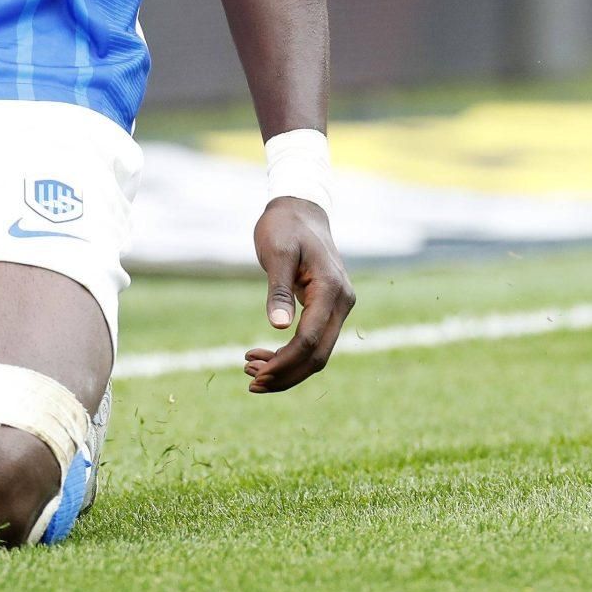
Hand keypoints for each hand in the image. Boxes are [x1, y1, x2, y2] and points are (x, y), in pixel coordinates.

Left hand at [242, 196, 353, 392]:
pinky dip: (290, 355)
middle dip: (285, 374)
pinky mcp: (327, 308)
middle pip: (318, 355)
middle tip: (250, 382)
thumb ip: (279, 290)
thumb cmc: (285, 227)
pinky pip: (313, 341)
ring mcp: (337, 306)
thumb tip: (278, 327)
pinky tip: (264, 357)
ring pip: (317, 353)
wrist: (300, 208)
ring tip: (250, 371)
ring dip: (287, 369)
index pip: (309, 339)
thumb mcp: (277, 254)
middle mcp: (341, 302)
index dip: (284, 361)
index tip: (255, 372)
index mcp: (331, 289)